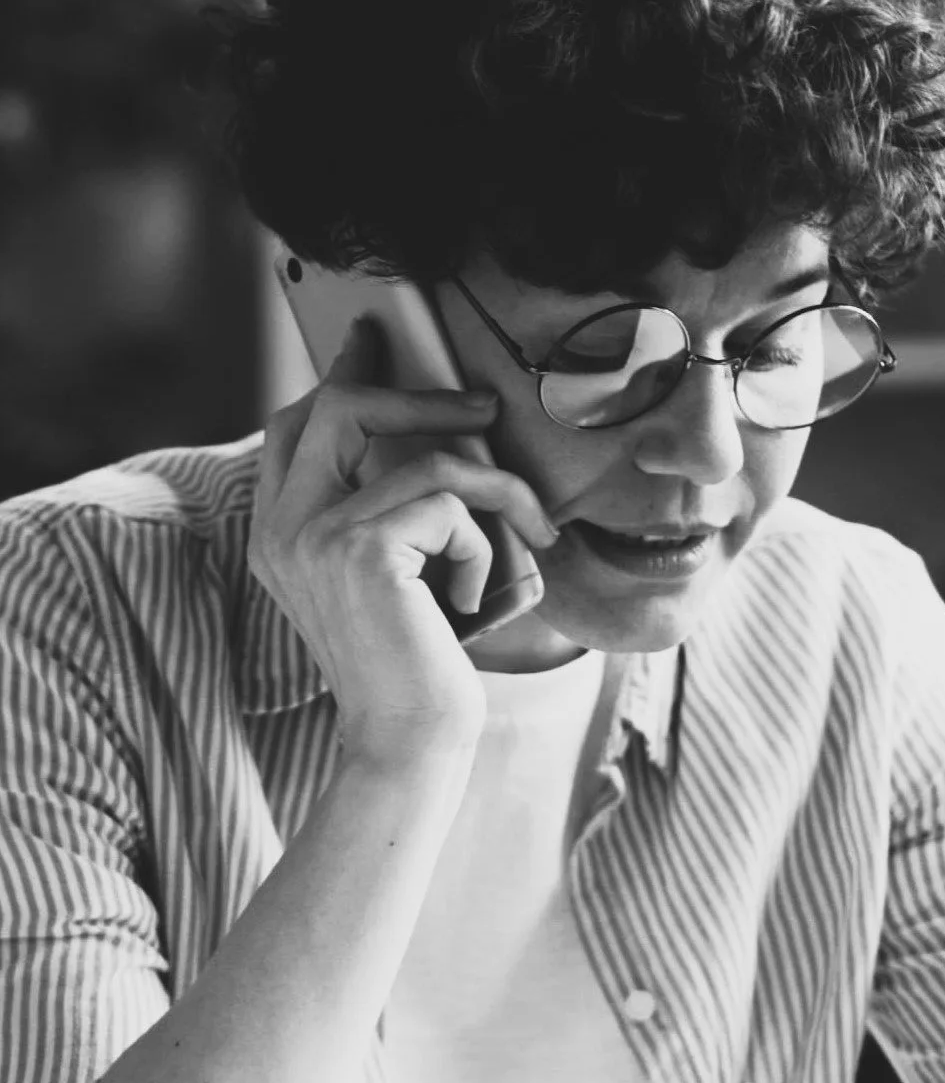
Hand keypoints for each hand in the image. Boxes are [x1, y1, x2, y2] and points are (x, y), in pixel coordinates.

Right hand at [248, 316, 558, 767]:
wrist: (409, 741)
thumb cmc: (416, 663)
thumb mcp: (393, 574)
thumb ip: (386, 509)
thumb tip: (443, 428)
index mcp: (278, 532)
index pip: (295, 425)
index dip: (341, 377)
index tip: (372, 341)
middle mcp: (284, 528)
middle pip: (342, 408)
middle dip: (422, 397)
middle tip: (483, 405)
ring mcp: (317, 536)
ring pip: (427, 463)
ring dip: (496, 493)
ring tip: (527, 533)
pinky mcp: (364, 551)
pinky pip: (452, 507)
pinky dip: (485, 547)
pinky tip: (475, 598)